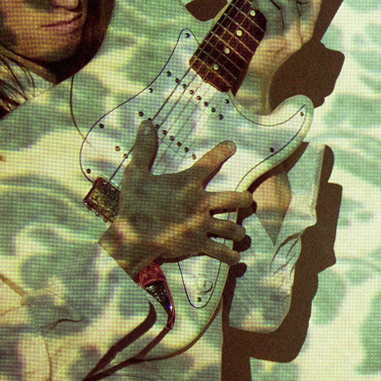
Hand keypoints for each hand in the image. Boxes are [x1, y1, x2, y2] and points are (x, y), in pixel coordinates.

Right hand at [99, 122, 252, 274]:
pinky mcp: (197, 244)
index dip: (222, 151)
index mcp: (187, 183)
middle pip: (235, 199)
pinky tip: (235, 257)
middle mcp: (200, 203)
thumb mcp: (136, 173)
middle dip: (245, 199)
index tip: (231, 146)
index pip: (209, 162)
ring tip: (240, 233)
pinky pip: (220, 251)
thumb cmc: (134, 204)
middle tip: (248, 200)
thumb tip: (146, 123)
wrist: (132, 236)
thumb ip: (144, 148)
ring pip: (232, 228)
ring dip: (238, 231)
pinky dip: (229, 256)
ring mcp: (201, 225)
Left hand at [236, 0, 321, 114]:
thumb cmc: (256, 47)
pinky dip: (261, 2)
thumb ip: (275, 2)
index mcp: (306, 28)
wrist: (249, 79)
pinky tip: (252, 4)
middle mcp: (305, 34)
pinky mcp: (278, 42)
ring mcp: (293, 39)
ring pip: (288, 1)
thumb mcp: (271, 22)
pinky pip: (273, 12)